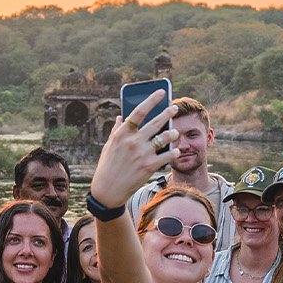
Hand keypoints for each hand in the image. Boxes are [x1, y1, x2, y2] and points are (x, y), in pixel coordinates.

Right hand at [90, 90, 179, 205]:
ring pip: (164, 138)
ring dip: (172, 133)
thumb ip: (117, 130)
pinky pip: (166, 156)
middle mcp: (133, 141)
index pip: (139, 111)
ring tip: (176, 132)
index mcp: (122, 133)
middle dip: (167, 113)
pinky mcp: (149, 166)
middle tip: (175, 108)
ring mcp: (142, 154)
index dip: (151, 100)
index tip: (161, 92)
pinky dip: (173, 152)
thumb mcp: (109, 146)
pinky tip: (175, 150)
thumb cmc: (107, 166)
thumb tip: (121, 116)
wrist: (108, 190)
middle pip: (155, 122)